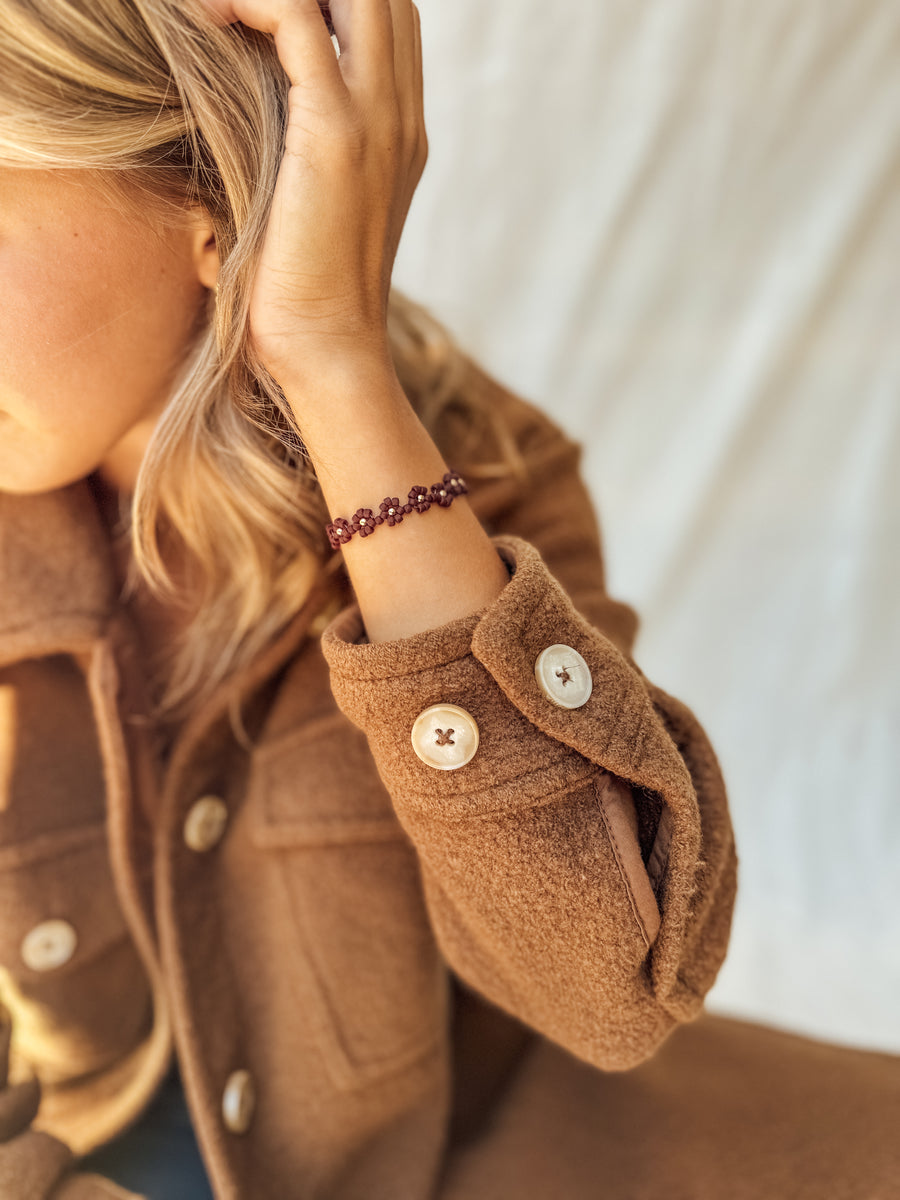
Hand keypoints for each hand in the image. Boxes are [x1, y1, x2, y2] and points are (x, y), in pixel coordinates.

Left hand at [201, 0, 427, 389]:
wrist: (327, 352)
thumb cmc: (303, 297)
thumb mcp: (310, 211)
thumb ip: (301, 156)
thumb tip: (242, 122)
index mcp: (400, 135)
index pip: (388, 21)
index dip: (334, 0)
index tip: (262, 20)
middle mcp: (400, 118)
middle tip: (242, 12)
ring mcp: (378, 122)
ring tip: (217, 10)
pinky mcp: (336, 133)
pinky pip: (296, 17)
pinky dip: (247, 2)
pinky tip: (205, 24)